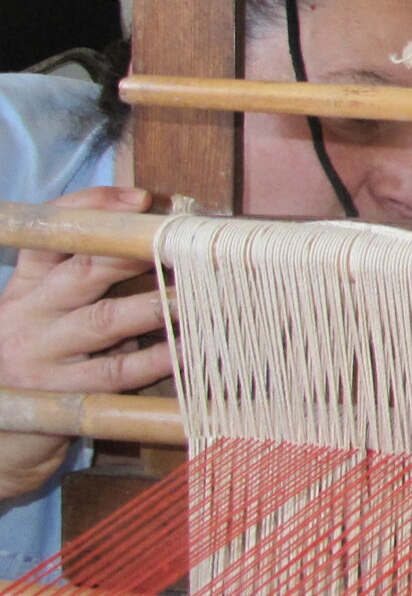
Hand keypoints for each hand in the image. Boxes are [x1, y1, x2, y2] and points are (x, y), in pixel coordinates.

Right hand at [0, 186, 169, 497]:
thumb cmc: (37, 362)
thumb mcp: (46, 314)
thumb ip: (86, 282)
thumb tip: (163, 247)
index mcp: (25, 288)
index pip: (51, 234)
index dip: (93, 209)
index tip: (140, 198)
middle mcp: (29, 315)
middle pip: (84, 271)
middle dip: (137, 253)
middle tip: (186, 242)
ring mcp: (43, 356)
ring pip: (105, 321)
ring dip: (159, 306)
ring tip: (203, 294)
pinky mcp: (61, 397)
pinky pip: (115, 373)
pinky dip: (155, 360)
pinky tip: (189, 349)